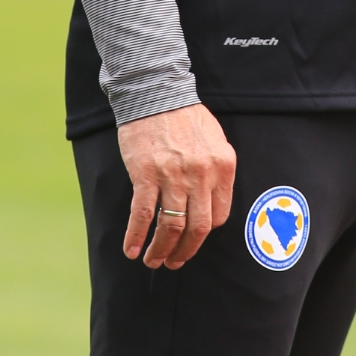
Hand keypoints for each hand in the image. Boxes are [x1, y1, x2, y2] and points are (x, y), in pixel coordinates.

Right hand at [117, 103, 236, 268]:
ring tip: (153, 261)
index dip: (204, 233)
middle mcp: (202, 174)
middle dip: (186, 251)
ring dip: (161, 250)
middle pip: (198, 228)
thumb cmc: (185, 115)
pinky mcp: (146, 174)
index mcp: (223, 166)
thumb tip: (210, 202)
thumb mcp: (215, 140)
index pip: (219, 215)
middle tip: (175, 263)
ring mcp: (174, 176)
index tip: (192, 239)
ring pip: (171, 227)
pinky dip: (136, 236)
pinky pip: (142, 214)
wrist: (156, 92)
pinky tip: (132, 249)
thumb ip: (216, 170)